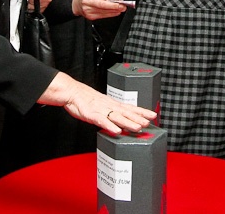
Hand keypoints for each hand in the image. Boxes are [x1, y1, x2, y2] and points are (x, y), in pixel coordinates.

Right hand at [38, 72, 156, 134]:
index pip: (130, 108)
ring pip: (116, 117)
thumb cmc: (86, 100)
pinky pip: (102, 121)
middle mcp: (109, 106)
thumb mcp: (102, 105)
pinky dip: (109, 126)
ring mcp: (101, 110)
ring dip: (128, 122)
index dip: (142, 111)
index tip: (153, 115)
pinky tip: (116, 131)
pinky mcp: (91, 114)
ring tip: (137, 128)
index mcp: (113, 104)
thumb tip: (122, 122)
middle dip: (138, 118)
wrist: (72, 92)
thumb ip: (112, 114)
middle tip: (148, 123)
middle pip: (126, 113)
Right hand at [72, 0, 125, 19]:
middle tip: (122, 6)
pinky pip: (102, 16)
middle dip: (114, 6)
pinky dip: (110, 14)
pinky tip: (116, 12)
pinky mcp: (90, 16)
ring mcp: (88, 10)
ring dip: (114, 11)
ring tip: (121, 9)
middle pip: (102, 5)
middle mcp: (88, 2)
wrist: (76, 3)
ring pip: (103, 11)